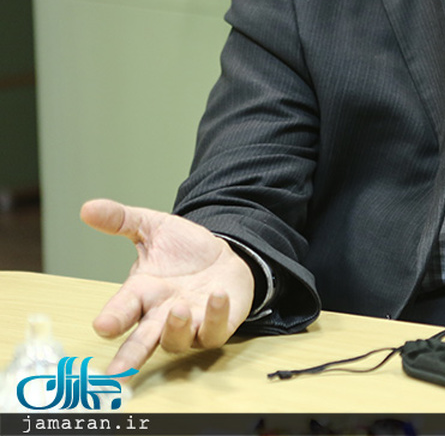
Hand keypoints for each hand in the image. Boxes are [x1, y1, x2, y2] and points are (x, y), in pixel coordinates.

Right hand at [80, 199, 254, 373]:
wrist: (223, 255)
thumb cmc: (184, 250)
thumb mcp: (154, 228)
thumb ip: (122, 220)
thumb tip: (87, 207)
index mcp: (142, 293)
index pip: (122, 310)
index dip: (113, 319)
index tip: (103, 326)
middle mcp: (162, 314)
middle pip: (142, 342)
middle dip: (130, 356)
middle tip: (118, 371)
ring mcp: (190, 323)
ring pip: (178, 341)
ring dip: (176, 329)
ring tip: (178, 309)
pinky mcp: (218, 324)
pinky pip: (215, 331)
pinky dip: (216, 316)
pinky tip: (217, 295)